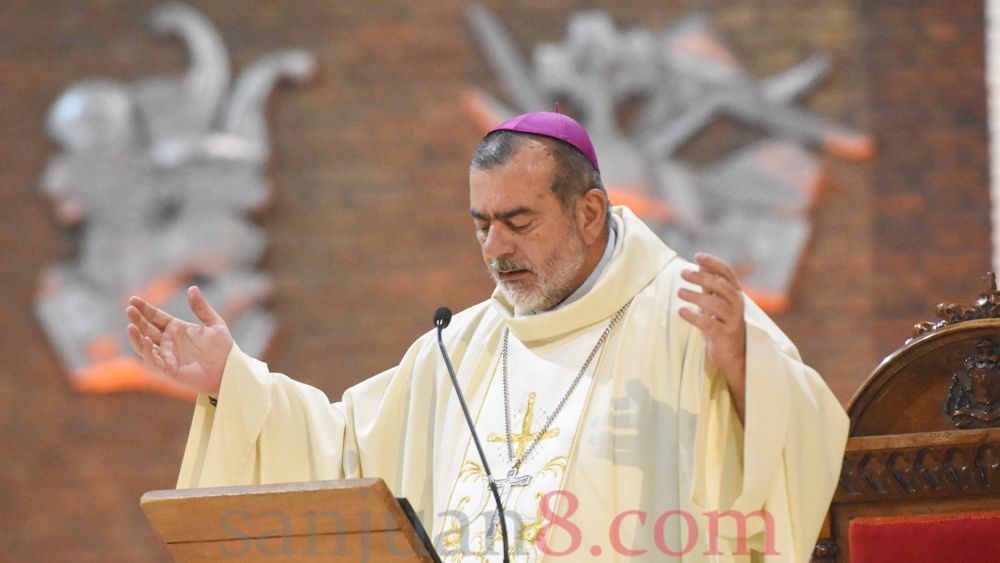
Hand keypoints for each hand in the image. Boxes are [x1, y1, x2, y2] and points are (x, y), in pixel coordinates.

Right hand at [126, 286, 232, 395]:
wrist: (229, 369)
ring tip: (131, 326)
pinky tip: (147, 340)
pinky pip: (153, 361)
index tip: (133, 299)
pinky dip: (148, 352)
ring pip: (144, 345)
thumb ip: (201, 308)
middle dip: (137, 319)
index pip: (156, 316)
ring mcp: (167, 355)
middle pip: (147, 328)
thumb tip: (192, 288)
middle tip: (130, 308)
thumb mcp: (214, 323)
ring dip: (136, 336)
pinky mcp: (169, 369)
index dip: (145, 308)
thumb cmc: (223, 347)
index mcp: (176, 328)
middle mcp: (168, 341)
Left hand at [678, 253, 746, 419]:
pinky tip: (681, 312)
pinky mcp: (725, 336)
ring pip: (716, 304)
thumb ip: (708, 286)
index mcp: (735, 294)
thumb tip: (697, 264)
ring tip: (679, 292)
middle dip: (702, 277)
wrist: (732, 355)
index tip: (697, 256)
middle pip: (722, 286)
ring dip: (696, 296)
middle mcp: (737, 305)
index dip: (713, 263)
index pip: (728, 273)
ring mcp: (733, 321)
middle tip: (683, 273)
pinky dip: (694, 317)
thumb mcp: (715, 303)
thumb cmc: (721, 325)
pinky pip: (709, 324)